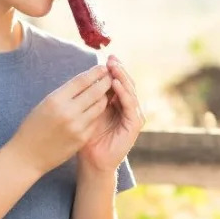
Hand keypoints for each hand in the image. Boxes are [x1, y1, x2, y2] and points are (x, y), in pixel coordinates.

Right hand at [9, 65, 112, 174]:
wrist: (27, 156)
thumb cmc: (34, 126)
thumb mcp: (45, 104)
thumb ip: (65, 93)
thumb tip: (86, 80)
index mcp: (55, 100)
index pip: (81, 80)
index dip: (95, 72)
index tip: (102, 67)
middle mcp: (67, 112)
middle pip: (95, 91)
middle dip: (105, 81)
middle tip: (111, 76)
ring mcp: (77, 126)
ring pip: (99, 105)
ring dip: (104, 97)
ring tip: (105, 92)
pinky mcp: (82, 138)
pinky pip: (96, 120)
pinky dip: (98, 113)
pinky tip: (98, 109)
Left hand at [78, 55, 145, 171]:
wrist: (92, 161)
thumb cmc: (85, 137)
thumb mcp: (86, 111)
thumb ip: (90, 96)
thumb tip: (85, 74)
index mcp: (116, 103)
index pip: (118, 81)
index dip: (113, 69)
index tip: (105, 57)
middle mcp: (126, 107)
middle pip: (126, 83)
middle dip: (119, 70)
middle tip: (112, 59)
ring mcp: (132, 116)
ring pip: (130, 92)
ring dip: (123, 78)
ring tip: (114, 68)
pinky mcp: (134, 125)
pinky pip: (130, 106)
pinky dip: (124, 94)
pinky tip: (116, 85)